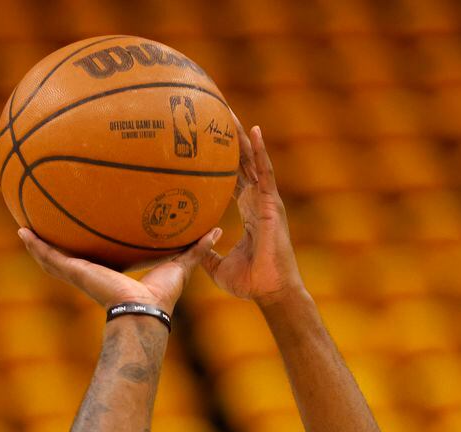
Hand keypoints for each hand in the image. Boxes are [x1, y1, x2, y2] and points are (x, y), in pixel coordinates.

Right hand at [18, 227, 221, 313]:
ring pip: (54, 258)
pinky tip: (22, 231)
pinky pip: (50, 257)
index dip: (92, 246)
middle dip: (59, 244)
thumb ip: (195, 248)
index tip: (85, 231)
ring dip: (38, 245)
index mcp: (114, 273)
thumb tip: (215, 230)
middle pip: (71, 257)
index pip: (100, 258)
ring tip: (23, 227)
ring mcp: (81, 274)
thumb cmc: (162, 296)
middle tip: (45, 227)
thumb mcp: (179, 264)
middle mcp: (94, 273)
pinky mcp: (75, 273)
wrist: (145, 312)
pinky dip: (35, 246)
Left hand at [201, 126, 306, 307]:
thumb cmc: (251, 282)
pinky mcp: (272, 204)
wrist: (271, 292)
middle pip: (243, 162)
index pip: (234, 178)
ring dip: (241, 136)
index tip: (209, 139)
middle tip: (214, 112)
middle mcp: (258, 201)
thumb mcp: (218, 265)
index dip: (223, 159)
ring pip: (253, 160)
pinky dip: (259, 151)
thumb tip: (188, 246)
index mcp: (248, 212)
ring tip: (228, 110)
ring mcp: (267, 201)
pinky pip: (265, 172)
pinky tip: (253, 130)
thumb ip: (205, 252)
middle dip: (229, 138)